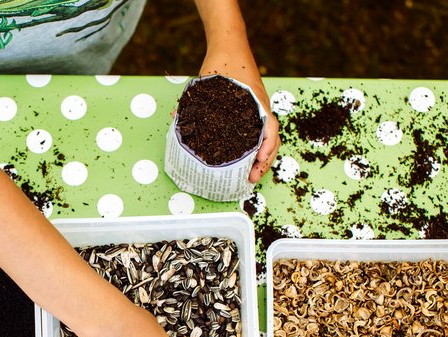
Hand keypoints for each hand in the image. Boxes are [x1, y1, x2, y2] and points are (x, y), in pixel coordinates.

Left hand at [200, 52, 280, 183]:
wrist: (230, 47)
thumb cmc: (222, 63)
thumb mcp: (206, 82)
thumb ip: (193, 100)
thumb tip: (176, 118)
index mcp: (256, 102)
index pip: (270, 128)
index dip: (266, 147)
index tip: (259, 160)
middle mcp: (261, 108)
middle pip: (271, 139)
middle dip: (264, 161)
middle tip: (251, 179)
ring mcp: (259, 111)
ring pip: (267, 139)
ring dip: (261, 158)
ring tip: (249, 175)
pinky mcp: (253, 112)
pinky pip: (258, 133)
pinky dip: (255, 148)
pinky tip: (244, 160)